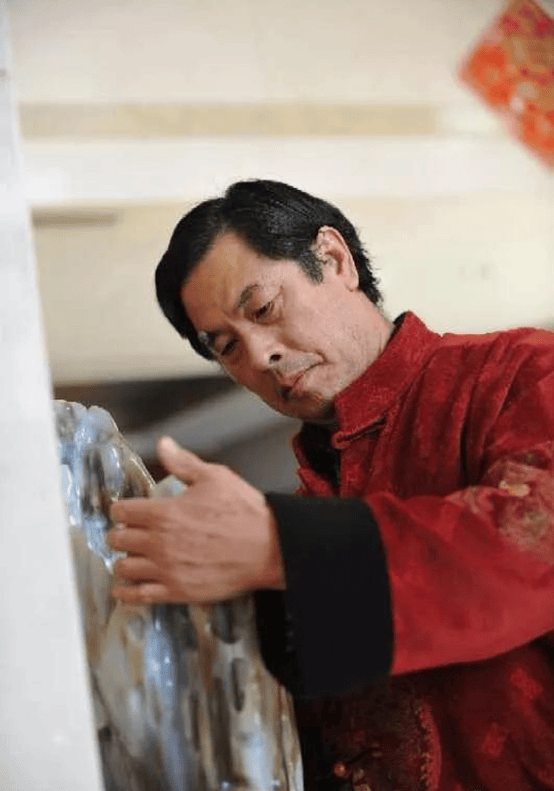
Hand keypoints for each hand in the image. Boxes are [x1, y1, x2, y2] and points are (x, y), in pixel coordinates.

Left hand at [107, 437, 284, 604]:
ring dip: (124, 561)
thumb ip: (184, 463)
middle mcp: (159, 542)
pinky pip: (139, 596)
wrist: (268, 549)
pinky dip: (127, 593)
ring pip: (124, 568)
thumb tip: (163, 444)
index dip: (122, 509)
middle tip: (129, 534)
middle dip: (120, 534)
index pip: (122, 511)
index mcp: (164, 512)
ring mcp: (167, 569)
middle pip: (118, 540)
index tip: (127, 511)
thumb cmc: (244, 512)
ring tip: (132, 558)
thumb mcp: (215, 477)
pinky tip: (125, 589)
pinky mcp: (177, 591)